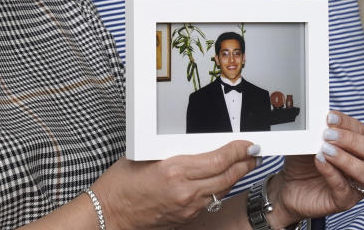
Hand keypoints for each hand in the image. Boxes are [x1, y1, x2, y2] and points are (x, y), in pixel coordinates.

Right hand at [92, 141, 260, 228]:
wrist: (109, 213)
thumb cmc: (120, 183)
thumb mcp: (145, 156)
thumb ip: (174, 152)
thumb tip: (196, 144)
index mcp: (174, 170)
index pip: (218, 159)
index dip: (238, 151)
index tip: (248, 144)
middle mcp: (184, 191)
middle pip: (227, 177)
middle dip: (245, 164)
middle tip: (254, 154)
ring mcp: (186, 208)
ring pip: (221, 191)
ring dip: (234, 177)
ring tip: (243, 166)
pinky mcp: (184, 219)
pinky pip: (209, 202)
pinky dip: (218, 190)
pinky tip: (220, 183)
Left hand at [266, 111, 363, 227]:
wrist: (290, 186)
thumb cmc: (304, 161)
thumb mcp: (308, 141)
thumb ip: (316, 131)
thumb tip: (317, 119)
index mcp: (358, 147)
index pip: (362, 131)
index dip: (347, 123)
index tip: (329, 118)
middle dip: (351, 140)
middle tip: (328, 135)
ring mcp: (356, 185)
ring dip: (345, 159)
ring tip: (325, 150)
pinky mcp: (344, 201)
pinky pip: (344, 188)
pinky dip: (332, 173)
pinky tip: (320, 162)